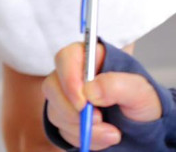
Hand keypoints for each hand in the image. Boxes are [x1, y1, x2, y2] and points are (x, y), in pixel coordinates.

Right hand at [43, 42, 161, 150]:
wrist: (143, 127)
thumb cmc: (142, 103)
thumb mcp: (141, 92)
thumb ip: (118, 85)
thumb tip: (90, 90)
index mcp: (90, 59)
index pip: (65, 58)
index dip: (68, 78)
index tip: (82, 102)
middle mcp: (73, 75)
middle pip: (53, 86)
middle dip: (72, 110)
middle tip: (98, 120)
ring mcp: (66, 95)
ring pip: (55, 110)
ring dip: (81, 127)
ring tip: (111, 132)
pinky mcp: (65, 115)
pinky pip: (61, 127)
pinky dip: (81, 136)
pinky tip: (101, 136)